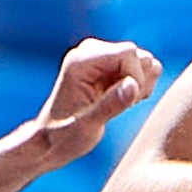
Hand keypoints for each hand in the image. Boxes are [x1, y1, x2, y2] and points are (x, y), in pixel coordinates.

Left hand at [13, 38, 161, 168]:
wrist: (50, 140)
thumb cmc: (63, 137)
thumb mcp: (87, 127)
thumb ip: (110, 106)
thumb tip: (133, 85)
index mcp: (81, 61)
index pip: (128, 53)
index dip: (136, 78)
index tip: (128, 103)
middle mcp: (90, 51)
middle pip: (138, 55)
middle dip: (139, 82)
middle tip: (125, 106)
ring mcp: (100, 56)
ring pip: (142, 61)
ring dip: (141, 85)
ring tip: (123, 106)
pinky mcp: (108, 65)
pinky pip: (138, 67)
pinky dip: (138, 86)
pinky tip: (125, 102)